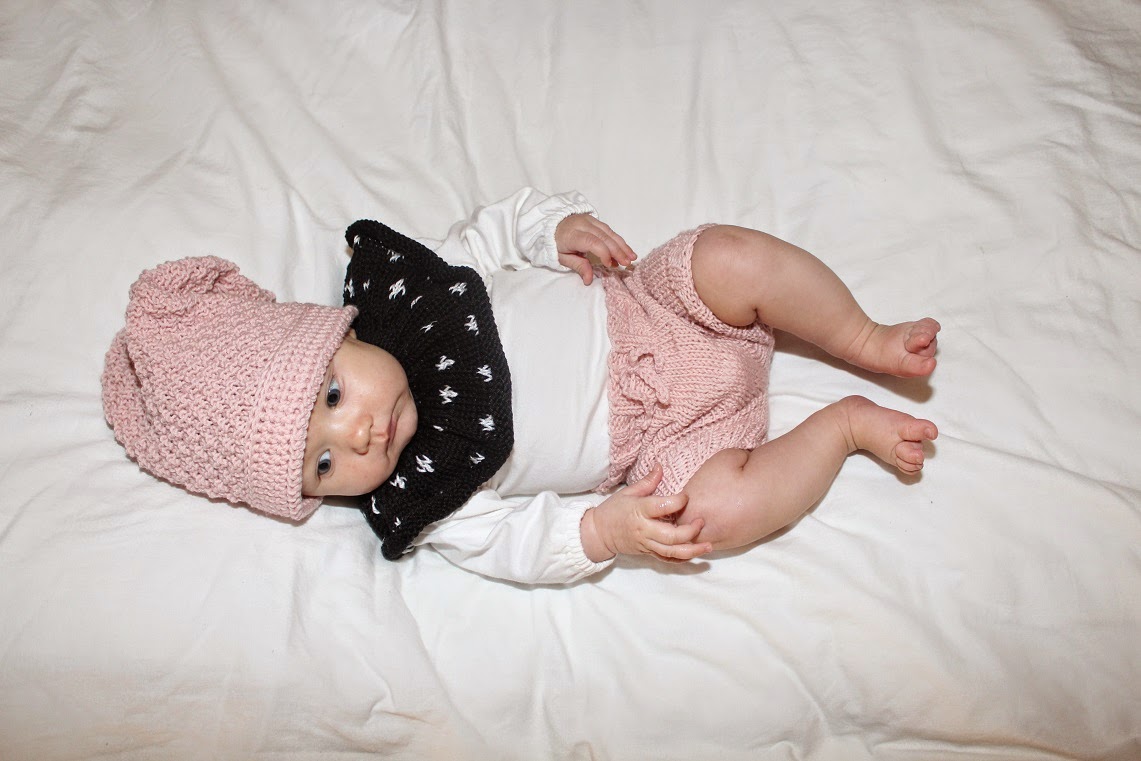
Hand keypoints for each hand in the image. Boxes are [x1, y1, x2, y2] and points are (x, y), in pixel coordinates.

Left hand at [555, 213, 637, 284]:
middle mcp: (582, 225)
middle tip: (627, 263)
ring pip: (609, 232)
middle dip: (618, 250)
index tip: (609, 265)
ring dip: (622, 245)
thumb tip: (589, 280)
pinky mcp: (594, 220)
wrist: (550, 225)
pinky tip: (625, 249)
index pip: (592, 242)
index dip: (604, 253)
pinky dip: (618, 240)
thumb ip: (578, 266)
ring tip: (632, 257)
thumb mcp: (562, 258)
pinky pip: (609, 230)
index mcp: (572, 235)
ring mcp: (589, 220)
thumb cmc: (556, 244)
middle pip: (604, 237)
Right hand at [580, 465, 711, 562]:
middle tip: (701, 521)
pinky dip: (683, 559)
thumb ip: (647, 481)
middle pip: (671, 536)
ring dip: (692, 550)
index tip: (686, 496)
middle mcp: (645, 530)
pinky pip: (668, 560)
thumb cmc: (613, 510)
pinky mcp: (649, 553)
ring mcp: (647, 544)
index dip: (678, 501)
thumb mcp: (628, 492)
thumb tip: (660, 466)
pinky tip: (696, 554)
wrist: (599, 533)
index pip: (662, 507)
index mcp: (640, 511)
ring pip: (672, 552)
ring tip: (708, 545)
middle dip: (690, 531)